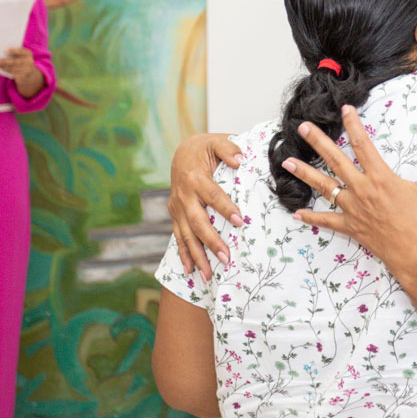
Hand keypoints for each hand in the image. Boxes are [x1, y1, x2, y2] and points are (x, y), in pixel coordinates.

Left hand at [0, 45, 35, 79]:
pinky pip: (13, 72)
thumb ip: (15, 52)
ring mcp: (27, 69)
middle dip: (5, 61)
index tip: (4, 51)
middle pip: (16, 61)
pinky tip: (0, 68)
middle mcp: (29, 61)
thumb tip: (1, 52)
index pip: (21, 51)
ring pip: (13, 68)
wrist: (29, 73)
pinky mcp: (23, 75)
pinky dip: (5, 69)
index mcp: (28, 53)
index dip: (13, 51)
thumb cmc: (21, 60)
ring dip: (3, 66)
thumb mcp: (21, 55)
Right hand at [168, 133, 243, 278]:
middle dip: (211, 241)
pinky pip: (179, 237)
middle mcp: (183, 196)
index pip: (213, 195)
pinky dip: (183, 255)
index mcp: (195, 177)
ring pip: (186, 235)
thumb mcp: (217, 141)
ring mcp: (177, 208)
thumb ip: (229, 149)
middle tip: (226, 258)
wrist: (182, 152)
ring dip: (197, 256)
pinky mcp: (176, 215)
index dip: (226, 208)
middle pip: (197, 222)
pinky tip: (190, 271)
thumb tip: (240, 160)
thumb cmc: (204, 148)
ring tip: (208, 276)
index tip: (240, 221)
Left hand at [282, 105, 416, 283]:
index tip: (344, 109)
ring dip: (304, 173)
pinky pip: (327, 221)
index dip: (353, 125)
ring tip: (287, 162)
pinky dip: (312, 218)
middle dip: (317, 142)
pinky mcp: (351, 227)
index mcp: (381, 178)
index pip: (363, 145)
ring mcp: (353, 209)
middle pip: (335, 161)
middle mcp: (362, 190)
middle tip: (302, 128)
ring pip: (324, 187)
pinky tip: (296, 214)